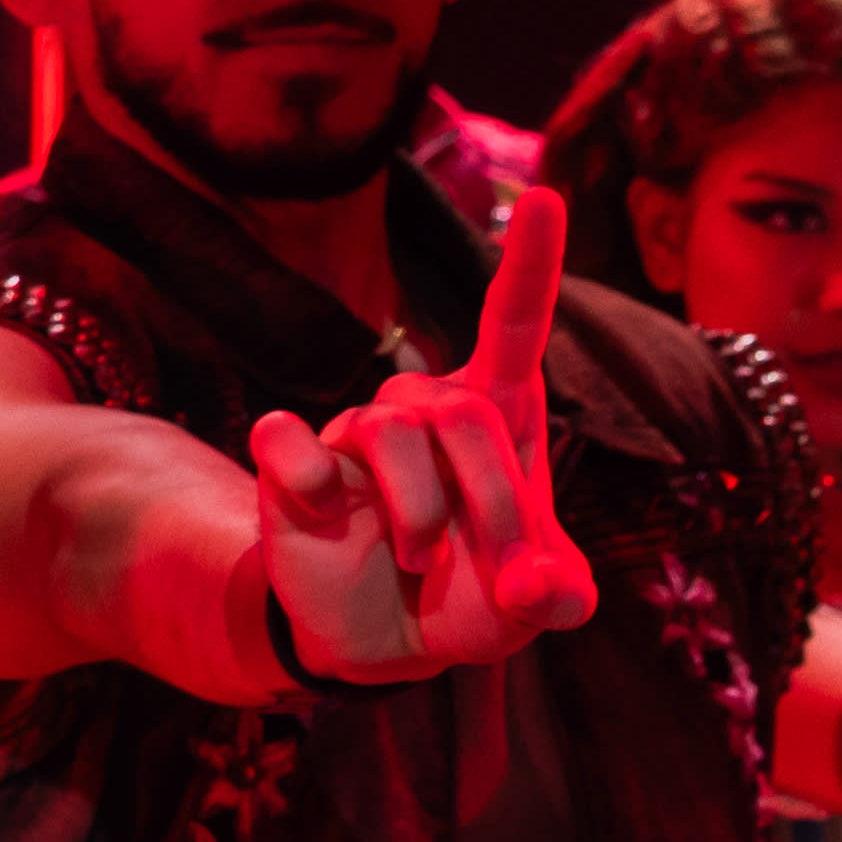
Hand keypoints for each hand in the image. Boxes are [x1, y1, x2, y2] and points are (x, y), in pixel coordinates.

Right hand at [235, 198, 597, 684]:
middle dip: (487, 497)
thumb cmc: (470, 600)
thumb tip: (535, 587)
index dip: (529, 265)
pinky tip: (326, 511)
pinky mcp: (293, 465)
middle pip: (459, 409)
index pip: (514, 325)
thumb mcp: (532, 606)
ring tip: (418, 560)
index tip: (546, 200)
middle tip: (487, 568)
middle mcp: (425, 409)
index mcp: (497, 416)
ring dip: (418, 511)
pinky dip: (307, 477)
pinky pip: (287, 440)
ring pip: (388, 429)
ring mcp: (356, 436)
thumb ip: (554, 594)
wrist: (381, 641)